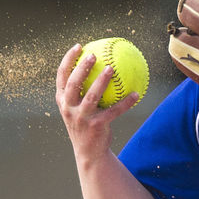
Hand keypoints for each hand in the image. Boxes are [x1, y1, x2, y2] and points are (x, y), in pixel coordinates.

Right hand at [55, 44, 139, 162]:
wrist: (89, 152)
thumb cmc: (85, 123)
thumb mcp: (77, 108)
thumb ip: (81, 90)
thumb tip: (98, 64)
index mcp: (62, 101)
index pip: (61, 77)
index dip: (68, 60)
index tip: (79, 46)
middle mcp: (69, 108)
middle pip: (73, 84)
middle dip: (81, 68)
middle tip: (93, 55)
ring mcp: (81, 118)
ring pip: (92, 96)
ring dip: (102, 81)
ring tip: (111, 68)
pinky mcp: (96, 126)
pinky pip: (113, 111)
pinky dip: (126, 102)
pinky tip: (136, 94)